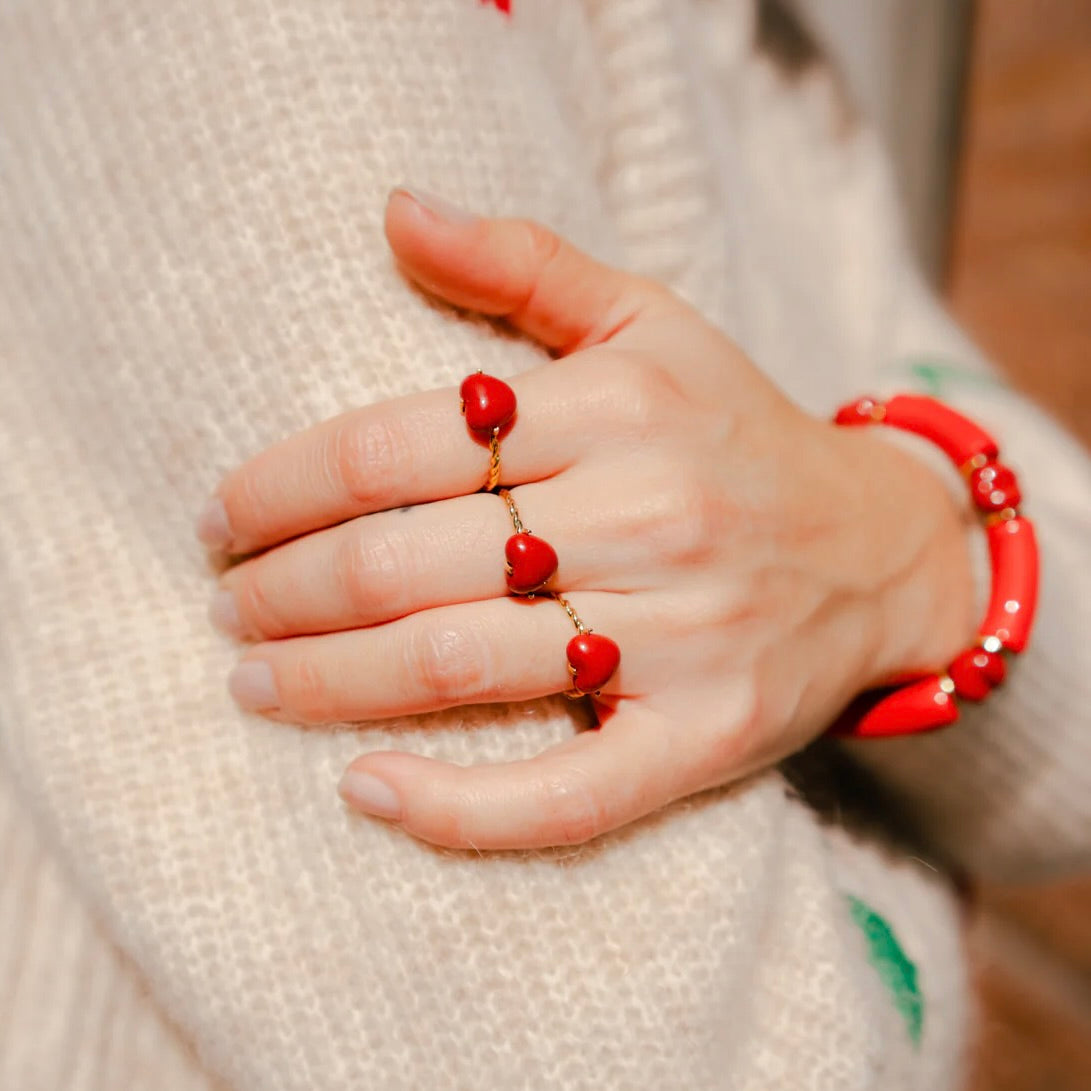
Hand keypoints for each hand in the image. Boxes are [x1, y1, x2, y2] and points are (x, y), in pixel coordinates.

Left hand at [197, 188, 975, 849]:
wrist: (880, 548)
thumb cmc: (737, 431)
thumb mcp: (650, 321)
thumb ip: (523, 262)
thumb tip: (395, 208)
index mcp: (618, 409)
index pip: (396, 445)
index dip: (282, 486)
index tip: (225, 516)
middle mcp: (649, 517)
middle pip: (407, 560)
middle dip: (284, 590)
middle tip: (226, 605)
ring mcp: (681, 639)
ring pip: (459, 666)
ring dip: (327, 682)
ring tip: (254, 680)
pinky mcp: (702, 737)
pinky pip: (564, 794)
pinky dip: (455, 808)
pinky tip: (366, 793)